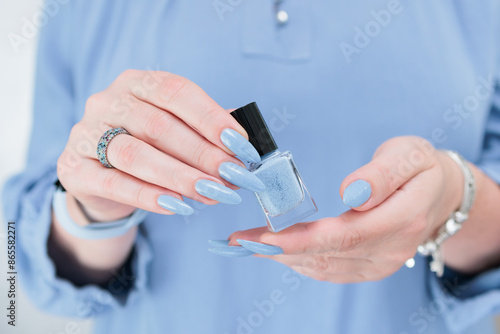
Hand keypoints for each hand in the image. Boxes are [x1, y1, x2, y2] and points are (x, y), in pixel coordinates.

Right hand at [57, 70, 262, 221]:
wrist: (102, 177)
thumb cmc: (148, 146)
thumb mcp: (175, 129)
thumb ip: (206, 130)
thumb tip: (247, 141)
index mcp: (137, 83)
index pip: (176, 92)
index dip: (211, 117)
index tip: (242, 144)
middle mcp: (107, 101)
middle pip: (159, 126)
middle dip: (203, 154)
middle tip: (234, 177)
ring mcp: (85, 134)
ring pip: (135, 155)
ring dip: (180, 176)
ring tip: (213, 193)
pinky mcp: (73, 169)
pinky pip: (113, 184)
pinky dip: (148, 196)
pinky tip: (177, 206)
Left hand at [228, 136, 463, 282]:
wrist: (439, 194)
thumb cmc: (419, 167)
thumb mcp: (409, 155)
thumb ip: (383, 174)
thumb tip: (352, 192)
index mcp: (403, 219)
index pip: (347, 236)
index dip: (303, 239)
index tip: (265, 238)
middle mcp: (392, 250)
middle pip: (329, 255)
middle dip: (279, 250)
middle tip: (239, 240)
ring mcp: (381, 263)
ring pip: (325, 267)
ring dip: (283, 257)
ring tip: (248, 243)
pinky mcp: (370, 267)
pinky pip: (330, 271)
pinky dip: (299, 261)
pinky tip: (276, 251)